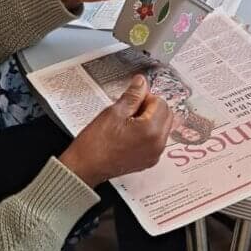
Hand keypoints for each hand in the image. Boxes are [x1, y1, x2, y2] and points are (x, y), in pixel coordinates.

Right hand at [59, 76, 175, 186]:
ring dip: (150, 120)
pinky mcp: (149, 161)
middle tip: (131, 108)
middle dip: (151, 107)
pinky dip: (148, 133)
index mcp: (151, 131)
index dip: (146, 97)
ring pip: (162, 127)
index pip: (161, 103)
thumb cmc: (95, 144)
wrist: (84, 167)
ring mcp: (154, 155)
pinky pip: (156, 141)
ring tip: (128, 122)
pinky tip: (130, 133)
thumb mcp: (114, 112)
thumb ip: (133, 95)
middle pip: (166, 115)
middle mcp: (157, 145)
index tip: (133, 99)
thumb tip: (141, 82)